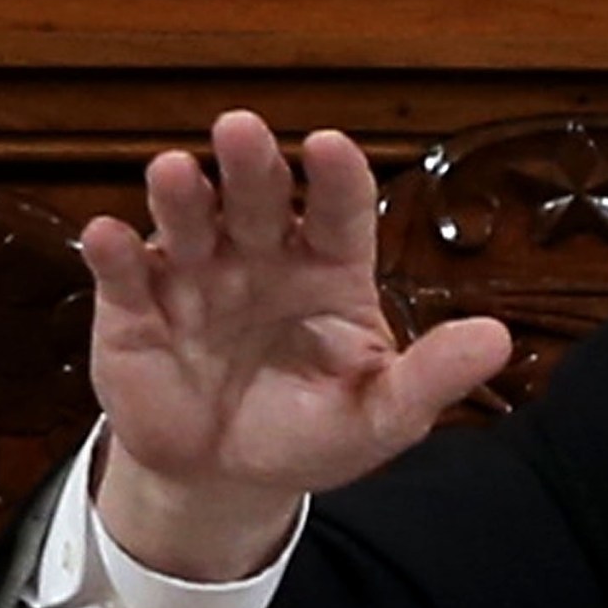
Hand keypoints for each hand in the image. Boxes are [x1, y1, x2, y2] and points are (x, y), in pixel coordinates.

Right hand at [84, 112, 511, 579]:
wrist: (226, 479)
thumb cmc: (312, 431)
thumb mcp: (381, 416)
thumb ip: (431, 377)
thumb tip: (498, 339)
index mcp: (328, 269)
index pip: (338, 210)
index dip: (336, 178)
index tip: (331, 146)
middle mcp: (261, 256)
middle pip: (257, 198)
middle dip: (250, 164)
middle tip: (241, 128)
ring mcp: (194, 276)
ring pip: (187, 221)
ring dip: (180, 195)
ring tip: (175, 171)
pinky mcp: (133, 310)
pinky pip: (123, 275)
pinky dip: (113, 254)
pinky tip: (108, 237)